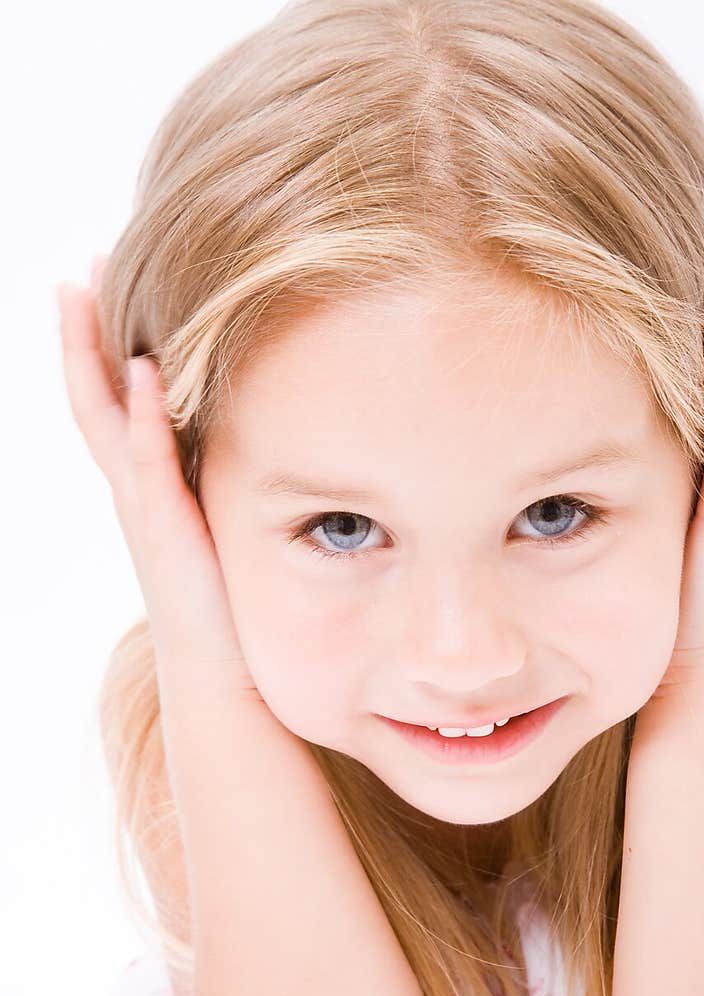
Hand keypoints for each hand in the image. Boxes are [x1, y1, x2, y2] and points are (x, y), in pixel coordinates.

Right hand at [56, 259, 256, 697]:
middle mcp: (138, 496)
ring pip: (105, 420)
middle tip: (78, 268)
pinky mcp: (168, 533)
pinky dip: (143, 419)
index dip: (104, 352)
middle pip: (95, 400)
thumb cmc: (235, 618)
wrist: (226, 685)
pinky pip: (149, 465)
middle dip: (82, 335)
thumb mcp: (235, 538)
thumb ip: (245, 495)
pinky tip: (142, 370)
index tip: (105, 289)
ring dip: (92, 357)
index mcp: (152, 494)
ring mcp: (146, 512)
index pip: (117, 409)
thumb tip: (291, 454)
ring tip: (83, 292)